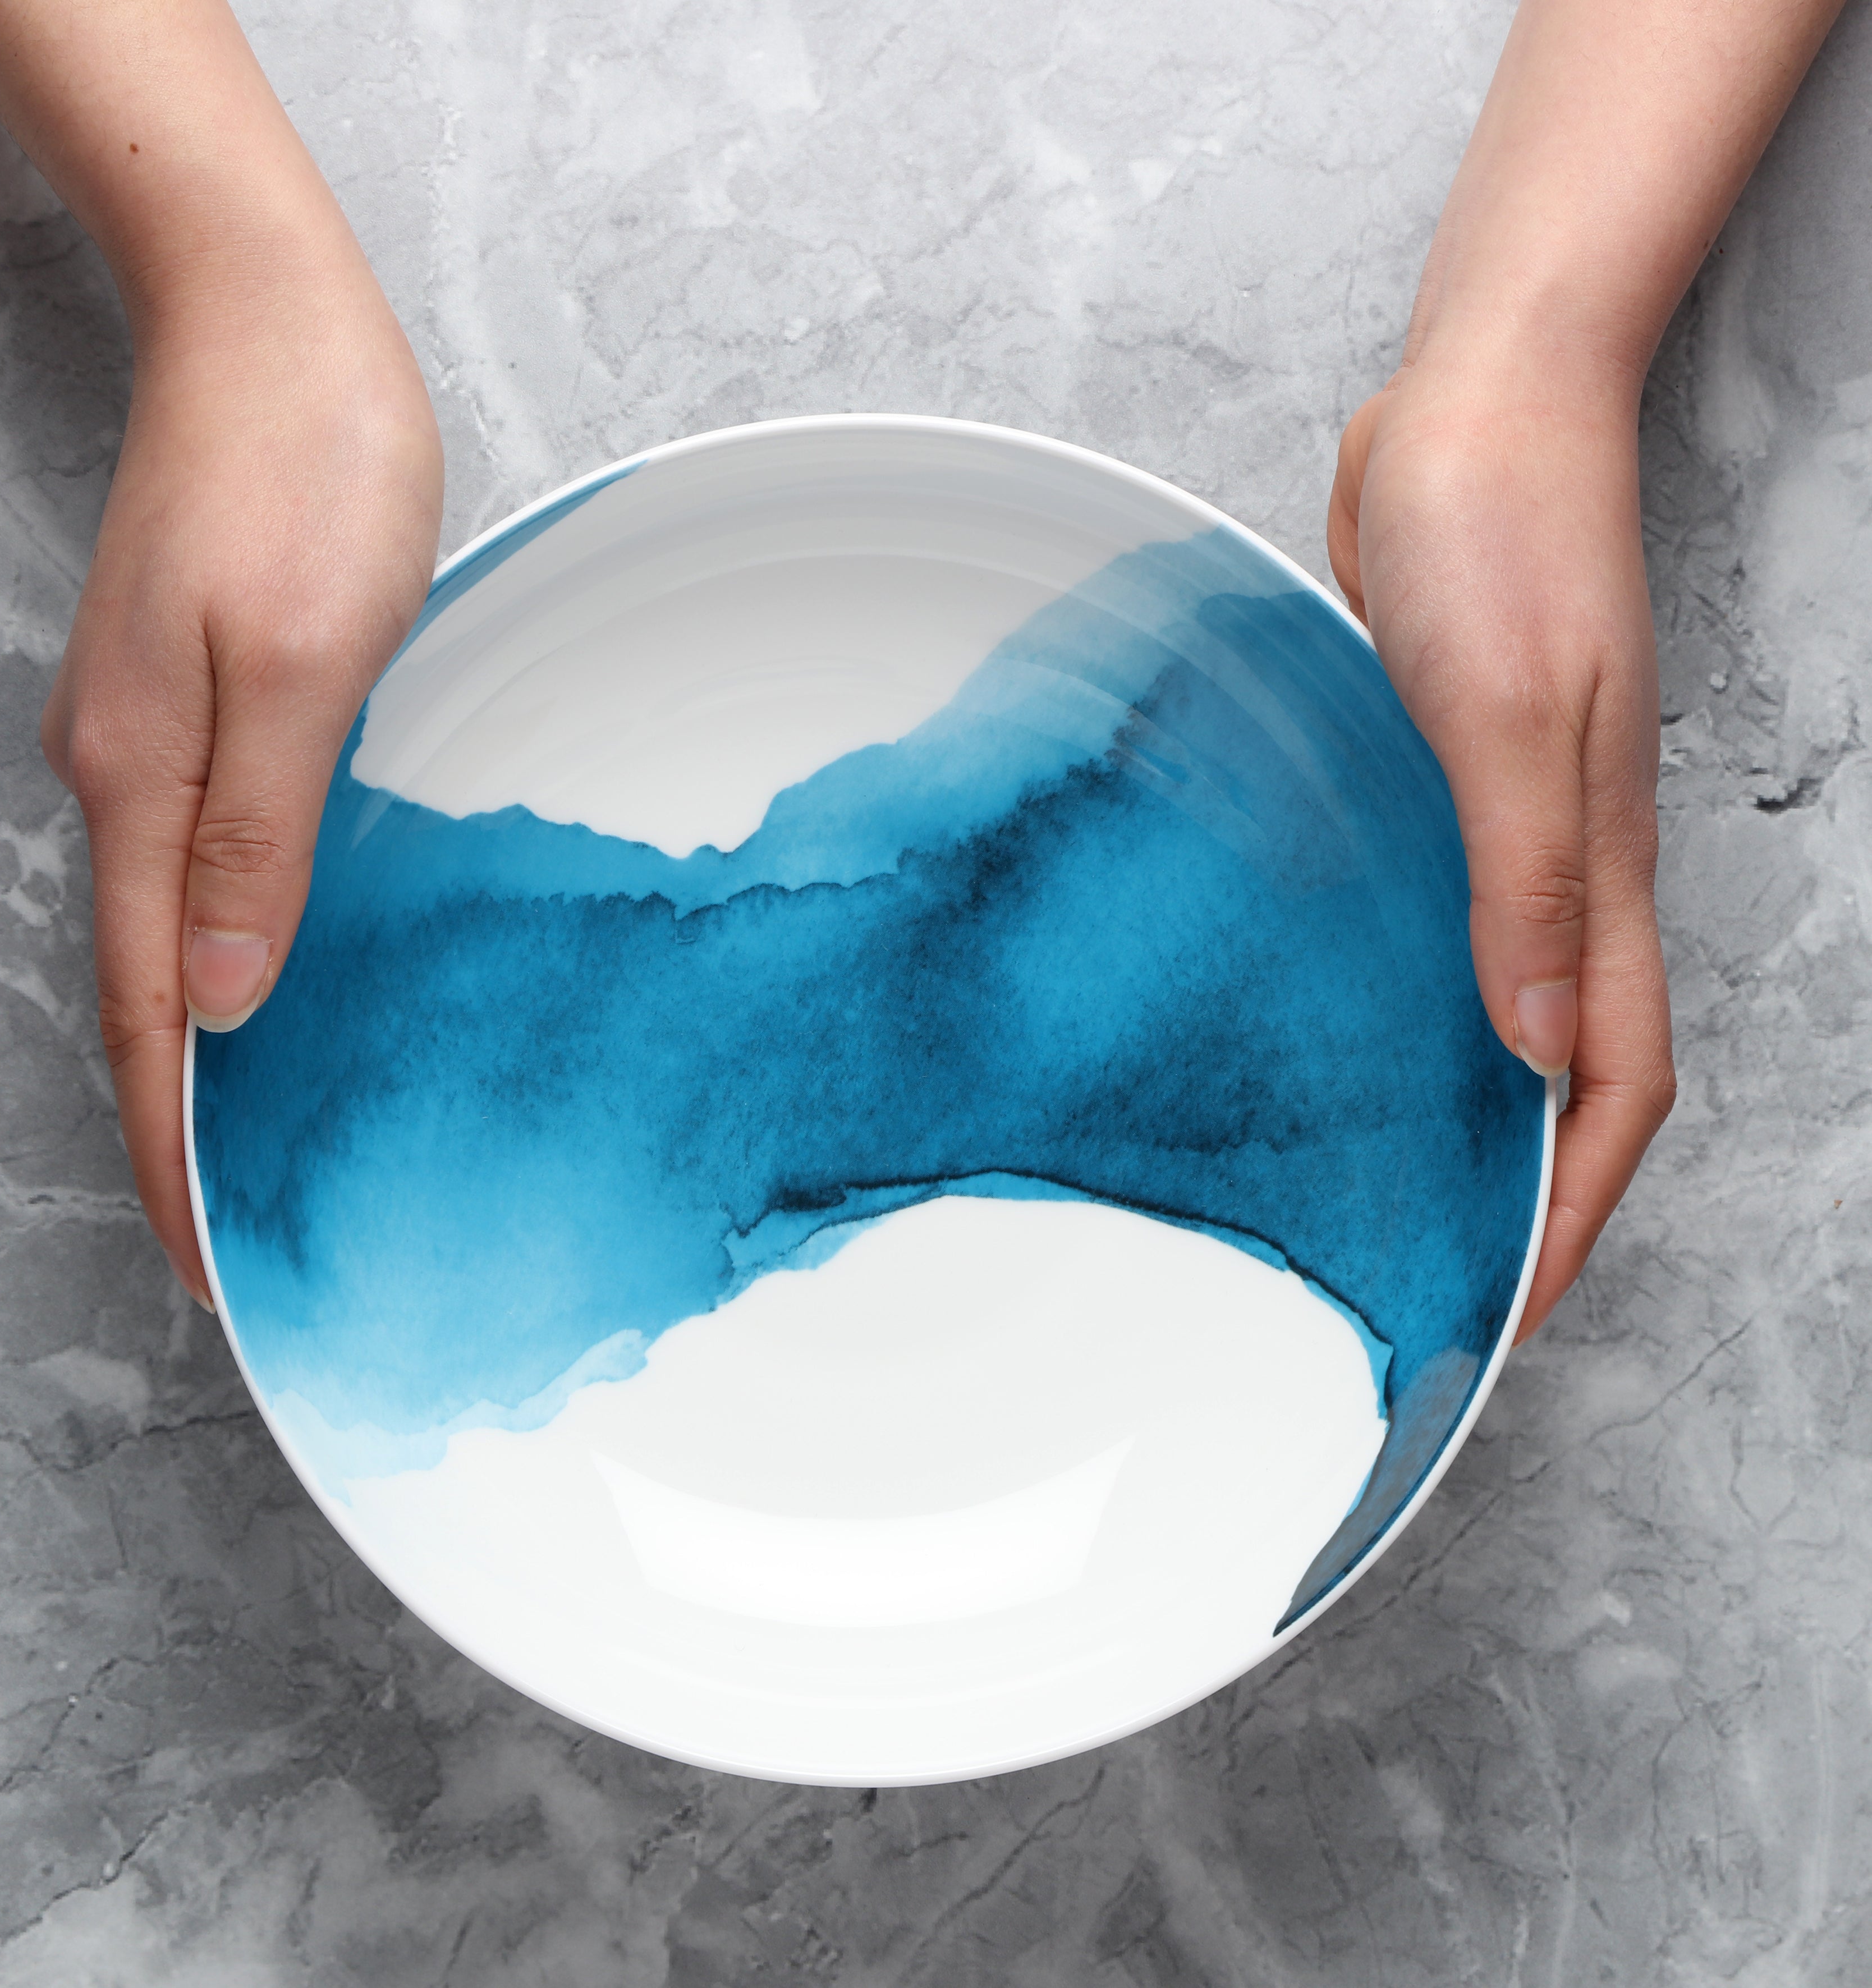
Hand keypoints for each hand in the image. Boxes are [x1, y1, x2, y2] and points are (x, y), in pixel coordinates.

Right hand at [41, 262, 441, 1305]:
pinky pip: (196, 868)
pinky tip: (261, 990)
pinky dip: (222, 958)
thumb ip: (255, 832)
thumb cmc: (302, 469)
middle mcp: (126, 776)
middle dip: (179, 1131)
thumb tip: (226, 993)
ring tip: (249, 1157)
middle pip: (144, 996)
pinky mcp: (193, 702)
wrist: (269, 323)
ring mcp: (152, 739)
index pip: (154, 1016)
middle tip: (231, 1246)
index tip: (207, 1265)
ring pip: (168, 938)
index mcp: (144, 784)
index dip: (174, 1150)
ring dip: (202, 1054)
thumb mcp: (298, 660)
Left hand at [1327, 357, 1674, 1338]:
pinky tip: (1358, 1025)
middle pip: (1571, 1065)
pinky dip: (1426, 1001)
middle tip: (1448, 1273)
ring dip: (1474, 1101)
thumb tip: (1535, 1046)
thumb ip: (1523, 882)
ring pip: (1507, 1003)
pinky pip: (1448, 926)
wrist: (1473, 406)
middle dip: (1528, 1185)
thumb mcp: (1510, 719)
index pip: (1614, 1080)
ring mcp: (1505, 825)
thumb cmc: (1501, 536)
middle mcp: (1563, 865)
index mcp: (1597, 867)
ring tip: (1399, 1185)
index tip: (1512, 1300)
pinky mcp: (1444, 783)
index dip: (1575, 1203)